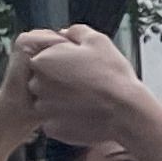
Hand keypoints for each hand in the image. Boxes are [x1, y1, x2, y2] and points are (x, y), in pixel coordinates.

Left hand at [15, 25, 153, 145]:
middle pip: (44, 79)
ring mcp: (43, 109)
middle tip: (87, 83)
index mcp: (42, 60)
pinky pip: (56, 120)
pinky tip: (86, 114)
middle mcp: (35, 84)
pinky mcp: (53, 128)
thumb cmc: (113, 75)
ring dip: (64, 100)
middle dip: (61, 80)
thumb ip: (76, 32)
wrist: (126, 112)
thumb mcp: (98, 41)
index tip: (84, 66)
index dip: (66, 59)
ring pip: (50, 101)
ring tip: (89, 100)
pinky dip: (68, 118)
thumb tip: (65, 33)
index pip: (45, 56)